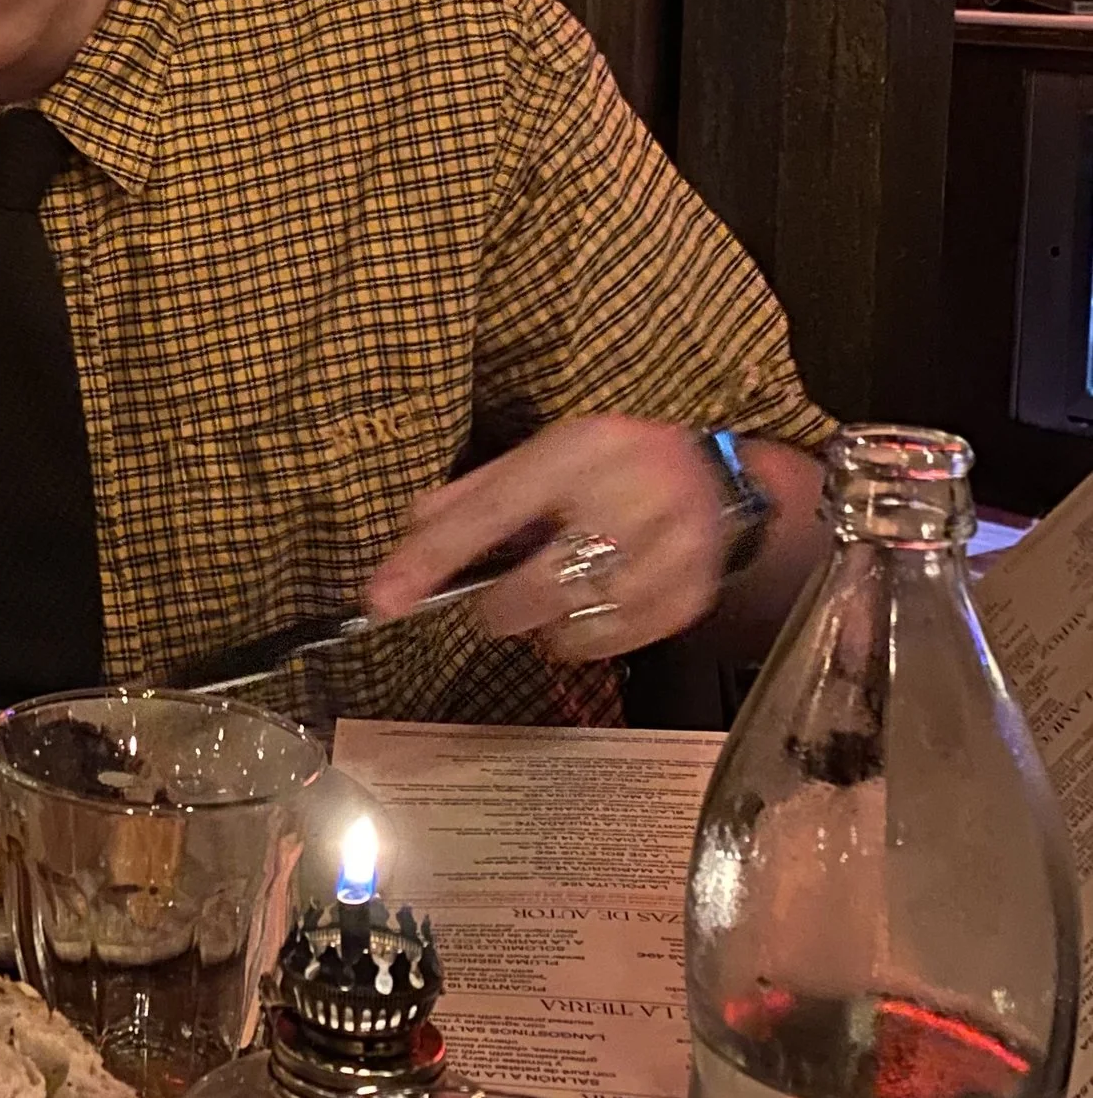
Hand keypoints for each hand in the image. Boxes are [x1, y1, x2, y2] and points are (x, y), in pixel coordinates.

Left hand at [362, 416, 735, 663]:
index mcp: (580, 452)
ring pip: (569, 626)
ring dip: (542, 625)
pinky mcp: (688, 598)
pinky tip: (589, 606)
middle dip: (498, 606)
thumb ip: (474, 493)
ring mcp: (669, 552)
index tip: (381, 600)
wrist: (716, 481)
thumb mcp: (543, 455)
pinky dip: (582, 638)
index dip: (432, 559)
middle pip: (534, 587)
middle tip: (497, 599)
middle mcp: (630, 497)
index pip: (491, 511)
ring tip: (553, 592)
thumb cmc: (609, 466)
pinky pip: (607, 645)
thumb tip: (411, 531)